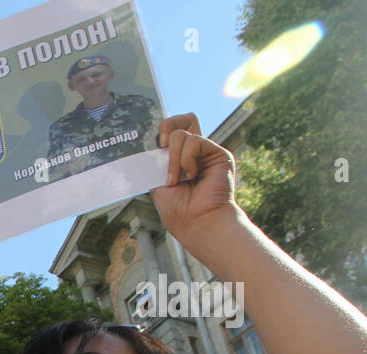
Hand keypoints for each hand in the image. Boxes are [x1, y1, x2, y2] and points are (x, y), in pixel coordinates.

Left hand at [149, 114, 238, 245]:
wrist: (196, 222)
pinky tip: (191, 175)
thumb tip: (147, 145)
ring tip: (176, 178)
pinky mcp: (219, 154)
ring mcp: (207, 152)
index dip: (164, 128)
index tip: (155, 145)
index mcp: (180, 158)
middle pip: (184, 119)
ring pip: (183, 133)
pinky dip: (186, 159)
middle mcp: (195, 152)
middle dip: (167, 127)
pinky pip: (195, 141)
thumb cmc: (178, 210)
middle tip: (163, 146)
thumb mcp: (157, 182)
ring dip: (173, 158)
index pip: (174, 129)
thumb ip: (156, 162)